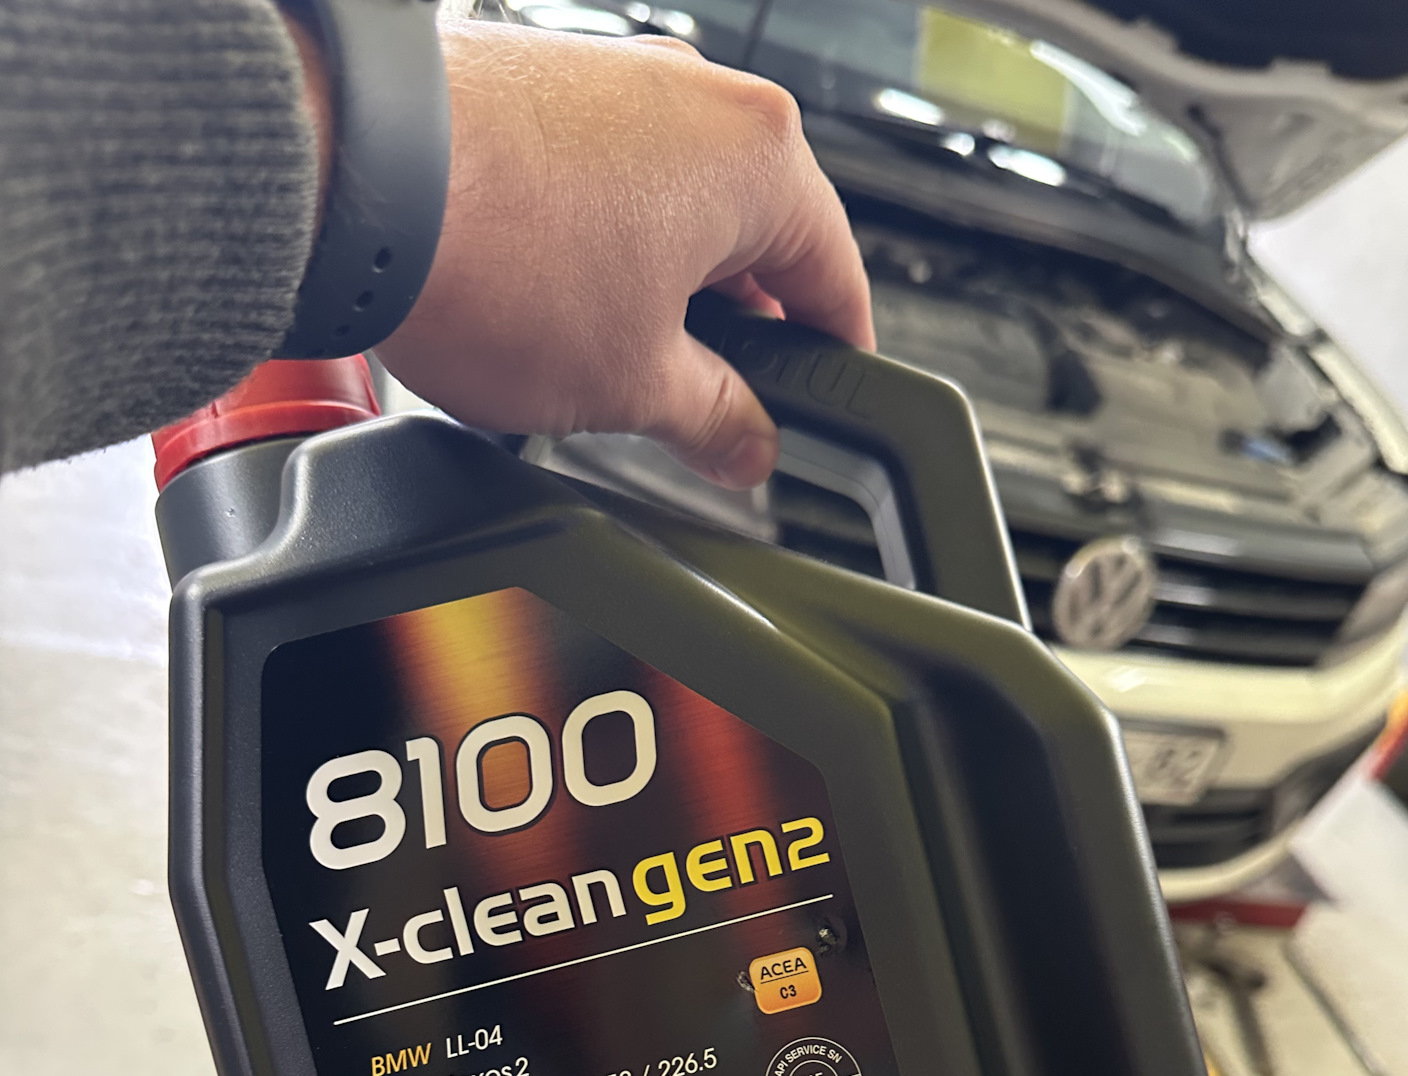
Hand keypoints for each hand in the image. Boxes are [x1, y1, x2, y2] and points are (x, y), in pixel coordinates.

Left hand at [376, 23, 873, 488]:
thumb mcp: (635, 383)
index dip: (832, 367)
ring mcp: (616, 81)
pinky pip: (607, 184)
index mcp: (760, 156)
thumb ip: (715, 420)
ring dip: (662, 294)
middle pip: (757, 241)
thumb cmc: (497, 253)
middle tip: (703, 416)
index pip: (836, 279)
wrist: (354, 181)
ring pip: (677, 212)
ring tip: (608, 367)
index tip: (816, 414)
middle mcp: (697, 97)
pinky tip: (555, 308)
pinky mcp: (542, 88)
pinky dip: (601, 249)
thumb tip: (747, 445)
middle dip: (737, 336)